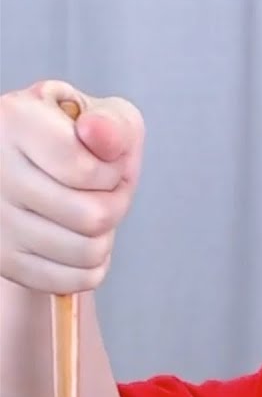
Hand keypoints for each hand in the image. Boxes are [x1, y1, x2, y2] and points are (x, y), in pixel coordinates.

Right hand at [0, 80, 144, 293]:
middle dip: (115, 205)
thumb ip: (113, 124)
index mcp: (15, 121)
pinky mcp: (2, 259)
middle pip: (91, 217)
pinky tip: (80, 239)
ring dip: (104, 236)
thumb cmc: (79, 139)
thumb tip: (97, 132)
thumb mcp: (104, 116)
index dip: (112, 173)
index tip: (105, 163)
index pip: (83, 170)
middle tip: (103, 191)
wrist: (37, 168)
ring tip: (89, 211)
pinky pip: (70, 280)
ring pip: (85, 251)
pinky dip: (91, 266)